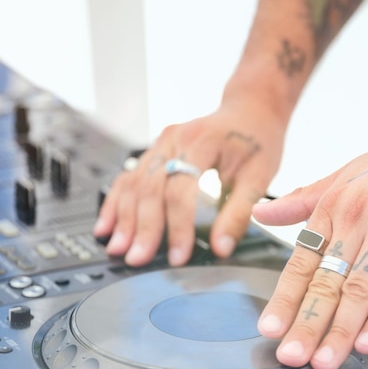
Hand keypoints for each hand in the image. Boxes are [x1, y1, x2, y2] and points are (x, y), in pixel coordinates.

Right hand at [93, 99, 284, 265]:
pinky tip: (106, 226)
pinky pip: (128, 177)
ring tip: (118, 249)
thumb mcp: (259, 176)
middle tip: (137, 258)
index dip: (177, 227)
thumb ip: (240, 213)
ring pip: (134, 183)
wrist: (251, 109)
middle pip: (150, 188)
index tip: (178, 257)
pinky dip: (116, 203)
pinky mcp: (155, 151)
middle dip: (143, 228)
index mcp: (202, 142)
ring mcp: (161, 143)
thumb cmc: (258, 140)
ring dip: (123, 219)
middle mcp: (175, 139)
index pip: (181, 191)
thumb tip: (222, 248)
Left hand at [252, 106, 367, 368]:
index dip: (285, 298)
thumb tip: (260, 213)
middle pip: (327, 280)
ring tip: (326, 360)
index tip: (270, 329)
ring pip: (360, 287)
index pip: (302, 261)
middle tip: (291, 356)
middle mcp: (357, 216)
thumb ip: (302, 200)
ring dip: (341, 329)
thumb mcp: (345, 174)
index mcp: (333, 205)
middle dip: (307, 323)